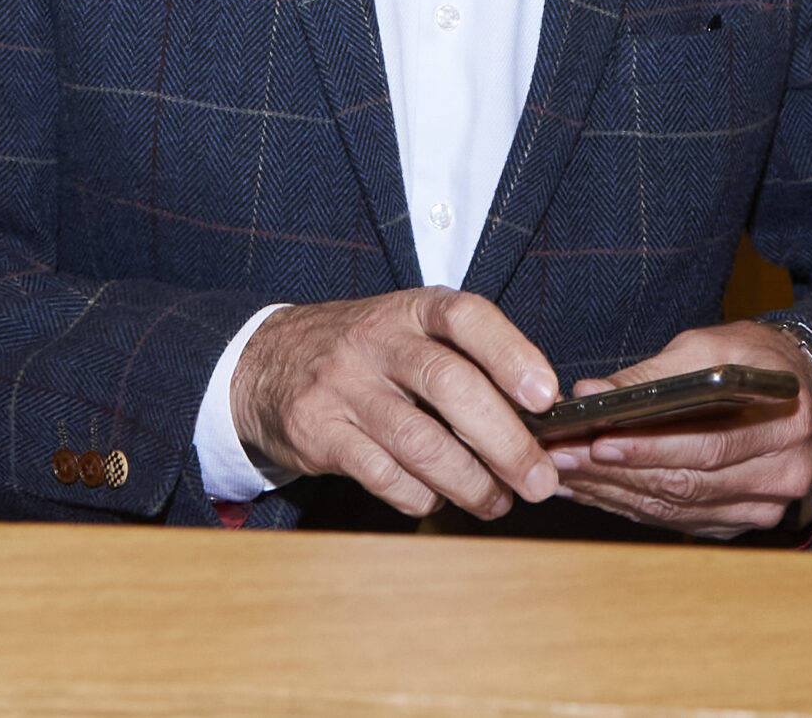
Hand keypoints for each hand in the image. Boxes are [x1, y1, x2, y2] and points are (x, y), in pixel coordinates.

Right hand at [231, 288, 561, 520]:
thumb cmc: (364, 353)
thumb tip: (540, 419)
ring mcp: (343, 386)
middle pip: (450, 386)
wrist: (264, 363)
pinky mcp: (318, 432)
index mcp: (411, 309)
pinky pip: (383, 475)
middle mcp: (376, 341)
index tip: (547, 396)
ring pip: (419, 442)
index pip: (467, 318)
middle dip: (504, 441)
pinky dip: (421, 495)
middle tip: (538, 478)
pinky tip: (438, 498)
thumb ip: (466, 361)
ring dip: (470, 483)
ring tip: (498, 502)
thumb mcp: (408, 331)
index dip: (511, 354)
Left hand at [543, 320, 811, 538]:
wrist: (794, 389)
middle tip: (562, 456)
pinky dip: (629, 505)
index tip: (597, 440)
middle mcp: (780, 474)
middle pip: (686, 482)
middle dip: (616, 471)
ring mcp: (761, 506)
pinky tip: (593, 490)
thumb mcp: (711, 347)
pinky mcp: (737, 521)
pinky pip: (676, 520)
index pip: (708, 445)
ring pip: (676, 507)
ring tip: (565, 472)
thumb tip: (594, 392)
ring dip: (613, 492)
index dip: (650, 448)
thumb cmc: (754, 360)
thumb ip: (655, 373)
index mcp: (781, 424)